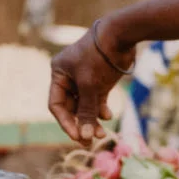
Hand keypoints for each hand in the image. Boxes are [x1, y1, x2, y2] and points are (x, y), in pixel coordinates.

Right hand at [48, 24, 129, 144]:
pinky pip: (97, 101)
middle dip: (81, 124)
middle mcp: (69, 77)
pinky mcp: (100, 81)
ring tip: (102, 133)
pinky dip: (100, 110)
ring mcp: (85, 79)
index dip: (66, 122)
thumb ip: (86, 112)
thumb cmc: (99, 58)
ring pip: (85, 107)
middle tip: (90, 142)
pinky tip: (107, 116)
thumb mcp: (90, 86)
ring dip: (92, 120)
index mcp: (59, 74)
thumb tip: (85, 137)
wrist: (121, 36)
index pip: (57, 105)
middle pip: (72, 108)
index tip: (76, 136)